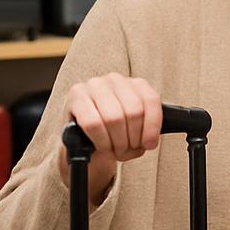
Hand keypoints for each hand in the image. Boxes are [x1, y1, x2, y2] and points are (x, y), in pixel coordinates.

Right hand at [58, 74, 162, 205]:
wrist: (84, 135)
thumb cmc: (113, 131)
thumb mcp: (135, 130)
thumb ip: (146, 133)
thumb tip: (149, 142)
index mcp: (136, 84)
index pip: (151, 100)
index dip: (152, 126)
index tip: (149, 144)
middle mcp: (116, 80)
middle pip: (133, 111)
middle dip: (131, 138)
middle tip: (126, 150)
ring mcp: (95, 85)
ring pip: (114, 118)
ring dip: (116, 142)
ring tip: (114, 150)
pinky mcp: (77, 95)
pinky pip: (93, 123)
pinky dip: (101, 140)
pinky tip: (102, 146)